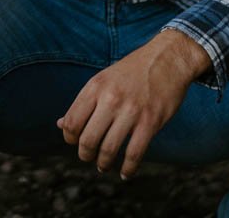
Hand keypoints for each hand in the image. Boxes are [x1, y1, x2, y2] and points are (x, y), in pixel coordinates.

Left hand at [56, 30, 211, 179]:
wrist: (168, 57)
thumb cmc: (133, 70)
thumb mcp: (104, 78)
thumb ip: (84, 102)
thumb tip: (60, 124)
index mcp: (96, 86)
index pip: (71, 122)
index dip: (70, 138)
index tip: (76, 142)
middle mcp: (110, 98)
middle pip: (87, 140)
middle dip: (85, 155)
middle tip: (90, 157)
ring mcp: (131, 110)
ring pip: (108, 150)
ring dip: (103, 164)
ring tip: (104, 165)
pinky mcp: (150, 121)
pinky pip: (133, 154)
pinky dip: (127, 169)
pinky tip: (125, 172)